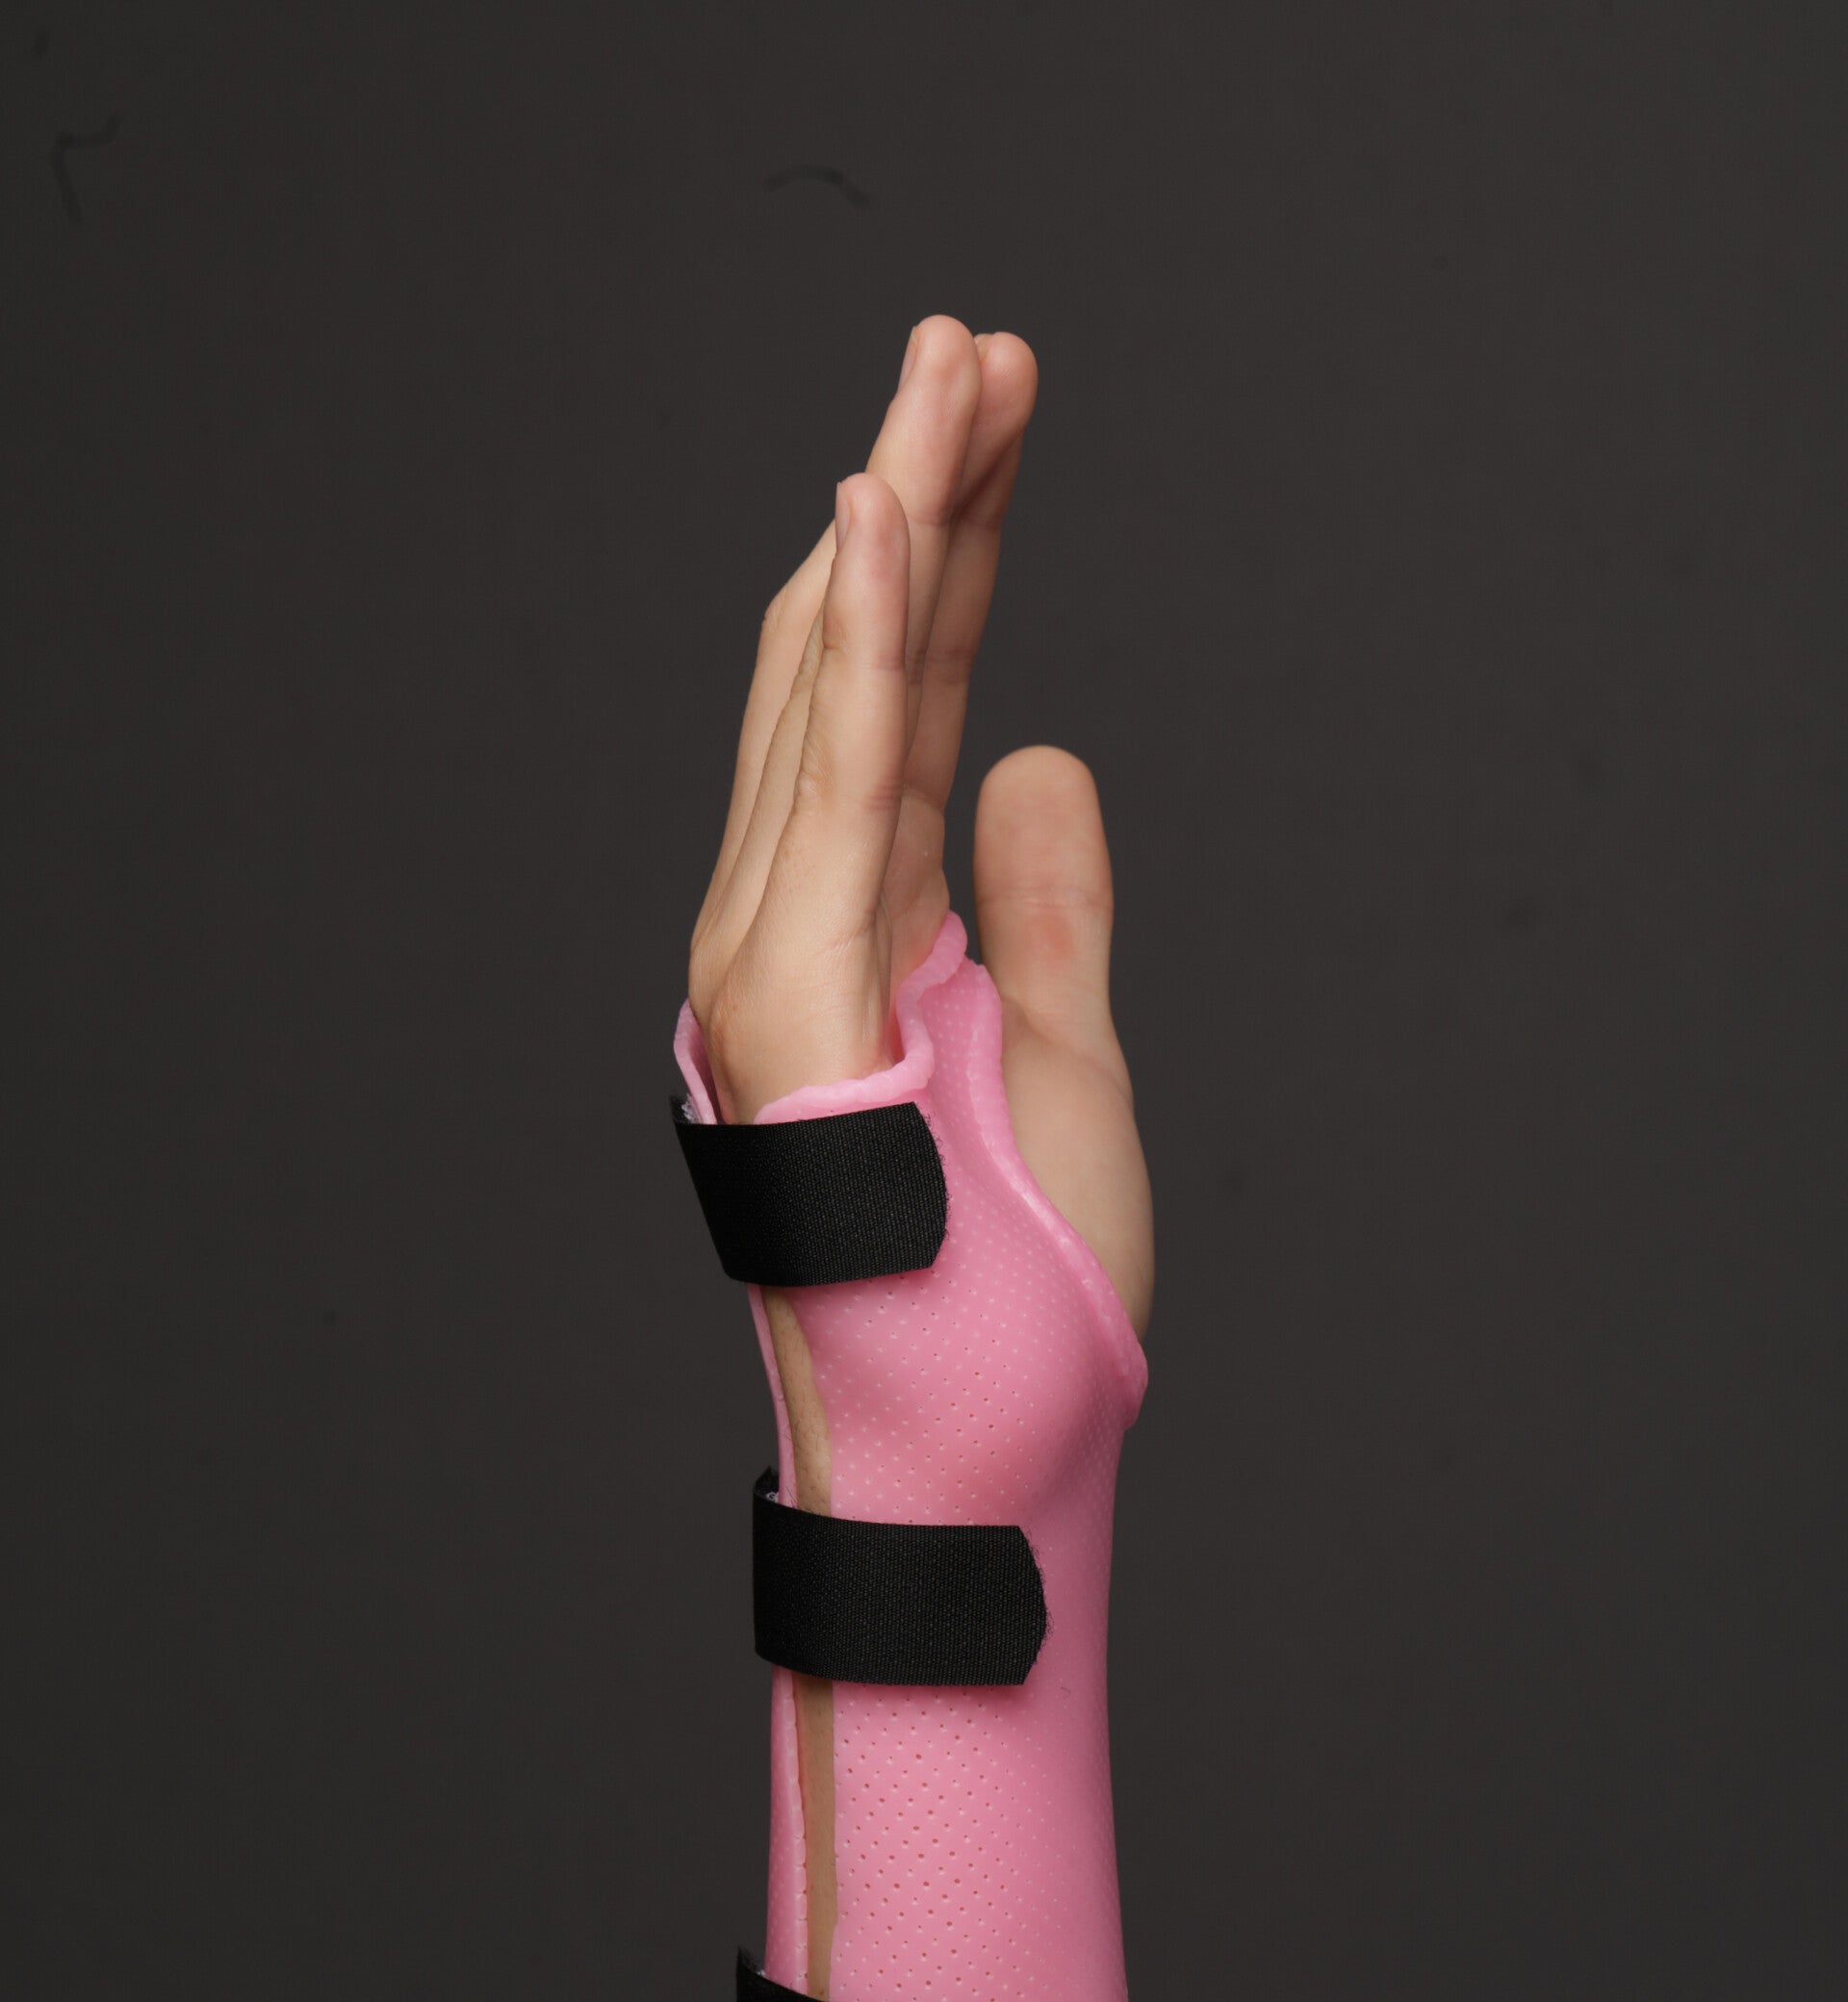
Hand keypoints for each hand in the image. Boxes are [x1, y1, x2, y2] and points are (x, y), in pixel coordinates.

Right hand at [687, 317, 1153, 1338]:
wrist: (984, 1440)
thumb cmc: (1019, 1289)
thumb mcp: (1061, 1054)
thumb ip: (1043, 904)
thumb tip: (1044, 753)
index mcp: (871, 938)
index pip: (918, 710)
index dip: (960, 565)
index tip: (1003, 427)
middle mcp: (804, 925)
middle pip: (867, 672)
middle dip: (925, 502)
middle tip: (977, 347)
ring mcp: (781, 952)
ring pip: (841, 694)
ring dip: (898, 522)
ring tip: (951, 367)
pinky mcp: (789, 986)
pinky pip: (834, 781)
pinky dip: (856, 644)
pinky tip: (874, 505)